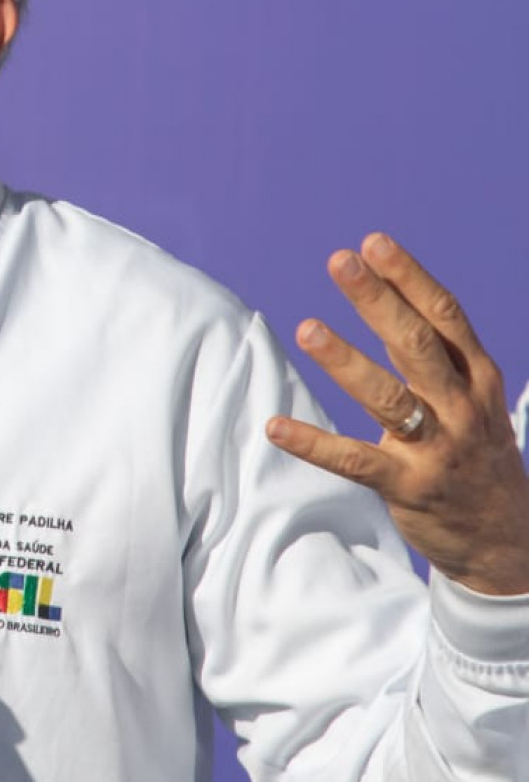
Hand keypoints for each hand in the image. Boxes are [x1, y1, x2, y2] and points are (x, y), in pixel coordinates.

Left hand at [267, 232, 528, 595]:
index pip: (445, 317)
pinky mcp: (409, 487)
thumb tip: (383, 297)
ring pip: (389, 399)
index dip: (409, 278)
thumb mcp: (468, 398)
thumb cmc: (474, 451)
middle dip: (378, 300)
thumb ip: (429, 354)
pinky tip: (275, 427)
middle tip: (339, 260)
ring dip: (346, 362)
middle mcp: (461, 408)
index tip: (373, 243)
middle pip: (417, 345)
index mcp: (477, 379)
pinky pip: (355, 462)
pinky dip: (314, 444)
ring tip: (307, 328)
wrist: (507, 539)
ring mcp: (437, 449)